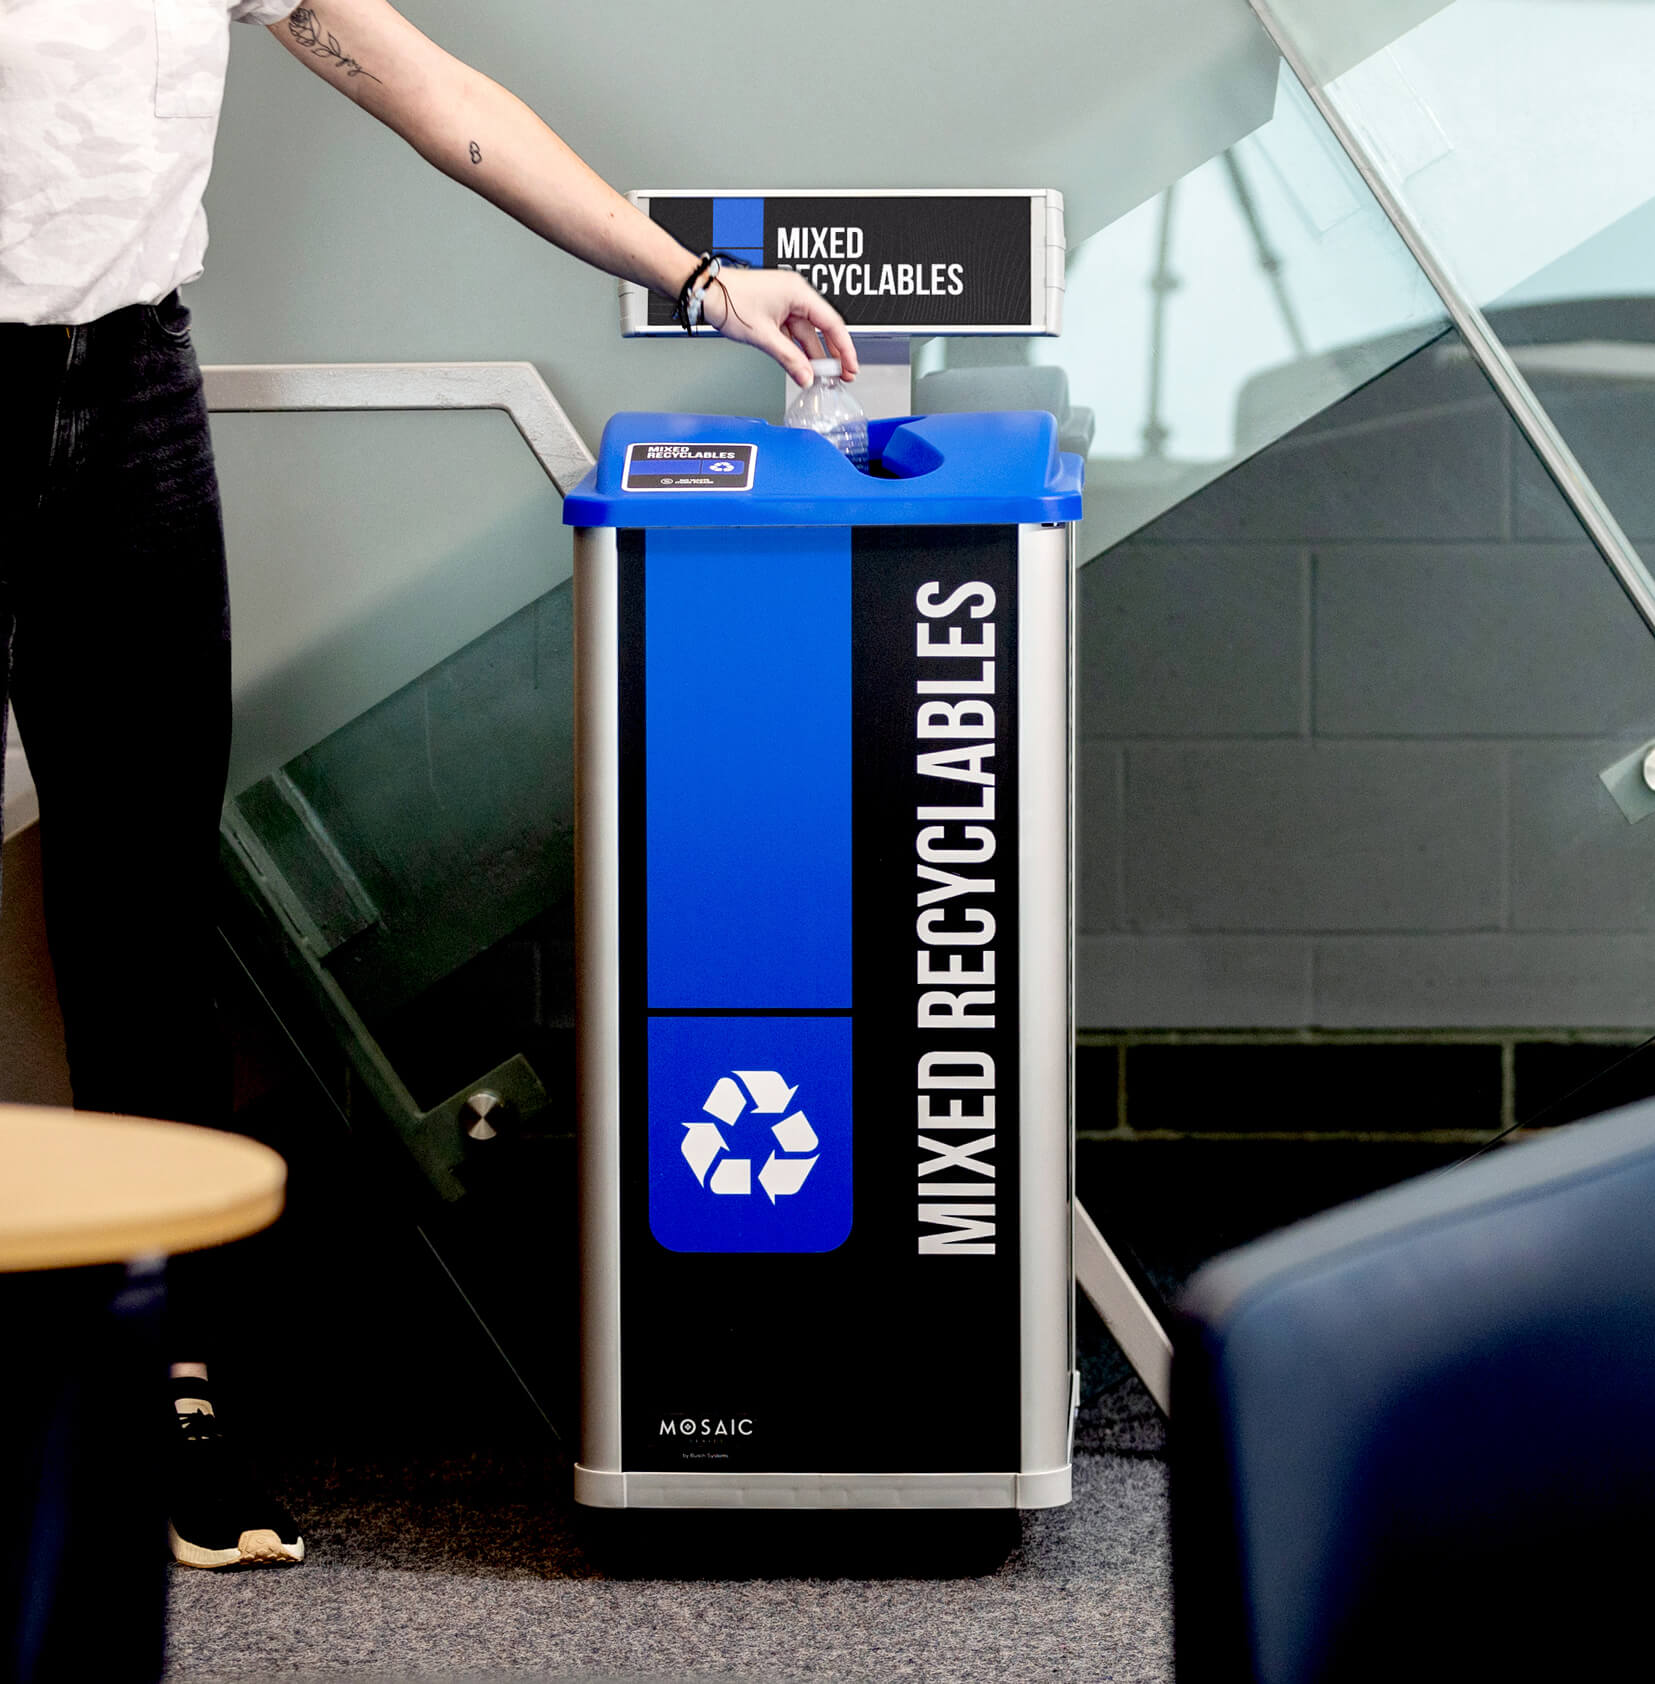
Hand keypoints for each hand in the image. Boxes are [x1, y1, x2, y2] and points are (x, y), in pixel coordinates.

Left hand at [700, 267, 859, 387]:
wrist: (705, 292)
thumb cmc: (730, 299)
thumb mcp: (764, 335)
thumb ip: (789, 358)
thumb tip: (806, 376)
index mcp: (798, 292)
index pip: (832, 323)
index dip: (844, 348)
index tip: (851, 366)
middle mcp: (794, 296)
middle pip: (822, 329)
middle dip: (832, 355)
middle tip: (841, 376)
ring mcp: (784, 304)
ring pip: (806, 334)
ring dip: (813, 356)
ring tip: (821, 377)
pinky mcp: (774, 312)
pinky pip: (792, 334)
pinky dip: (797, 350)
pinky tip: (802, 366)